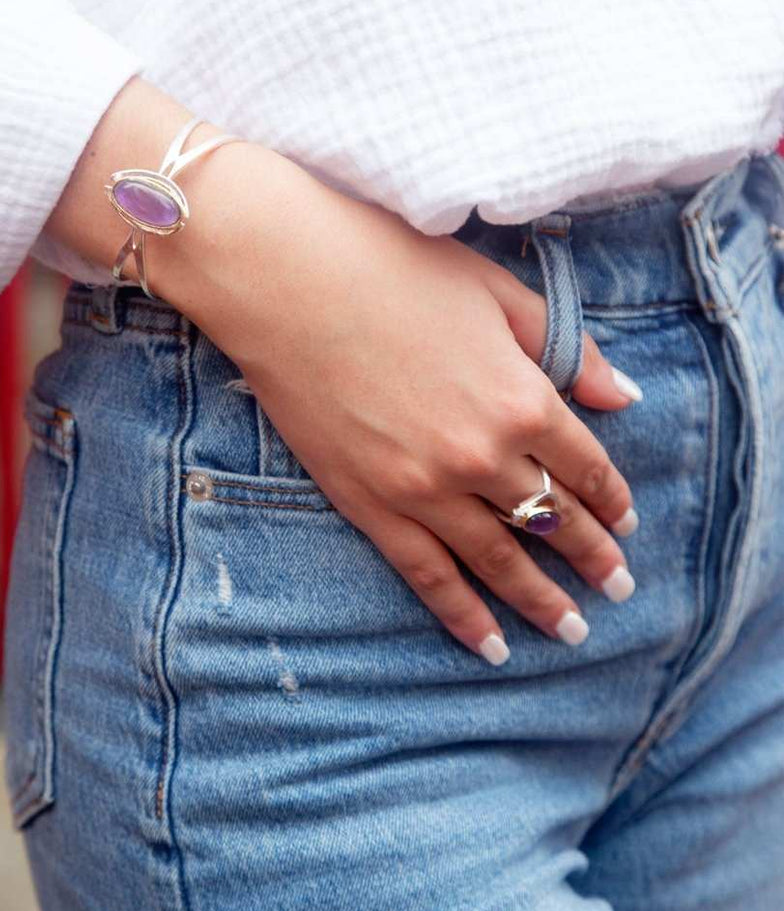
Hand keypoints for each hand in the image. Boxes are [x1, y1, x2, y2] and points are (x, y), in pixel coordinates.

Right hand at [47, 78, 638, 665]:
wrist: (284, 279)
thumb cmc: (390, 266)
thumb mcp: (495, 291)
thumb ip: (566, 349)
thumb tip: (624, 397)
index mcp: (521, 397)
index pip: (585, 467)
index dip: (612, 498)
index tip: (626, 522)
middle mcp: (481, 456)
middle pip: (552, 520)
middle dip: (592, 556)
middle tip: (619, 588)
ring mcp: (423, 488)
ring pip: (498, 560)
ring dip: (542, 599)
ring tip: (573, 629)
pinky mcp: (369, 505)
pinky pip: (426, 575)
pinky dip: (461, 615)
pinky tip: (489, 644)